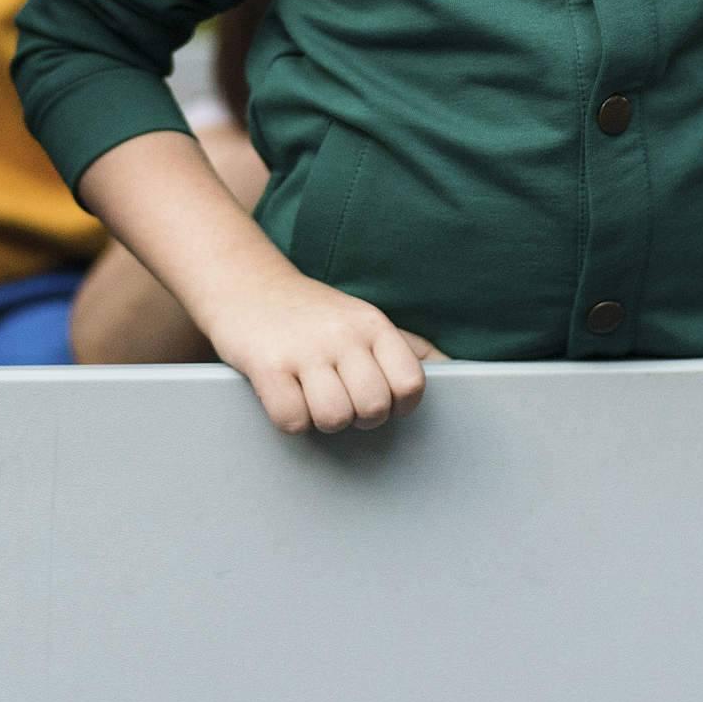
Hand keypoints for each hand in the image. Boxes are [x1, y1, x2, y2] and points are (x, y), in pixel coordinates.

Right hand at [203, 265, 444, 435]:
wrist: (244, 281)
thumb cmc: (311, 313)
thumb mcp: (363, 318)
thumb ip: (408, 346)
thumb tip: (458, 371)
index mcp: (372, 323)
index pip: (411, 384)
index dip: (398, 405)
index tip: (379, 398)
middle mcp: (343, 333)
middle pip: (374, 408)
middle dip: (359, 417)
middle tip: (340, 399)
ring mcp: (304, 348)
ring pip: (335, 418)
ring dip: (323, 419)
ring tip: (311, 395)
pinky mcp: (267, 364)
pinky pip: (293, 420)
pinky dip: (290, 419)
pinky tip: (284, 394)